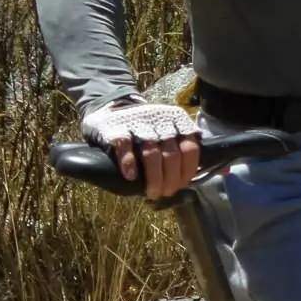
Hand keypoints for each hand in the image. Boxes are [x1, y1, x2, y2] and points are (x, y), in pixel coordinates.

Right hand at [80, 100, 201, 199]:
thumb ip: (177, 145)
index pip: (190, 148)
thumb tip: (186, 177)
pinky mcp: (116, 129)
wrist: (110, 108)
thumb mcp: (166, 128)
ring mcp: (138, 124)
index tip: (182, 185)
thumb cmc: (143, 126)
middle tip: (166, 193)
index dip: (187, 170)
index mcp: (177, 120)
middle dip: (171, 179)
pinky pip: (125, 148)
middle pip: (172, 155)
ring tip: (152, 193)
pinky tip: (131, 178)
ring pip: (151, 154)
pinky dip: (129, 164)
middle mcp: (160, 121)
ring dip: (154, 177)